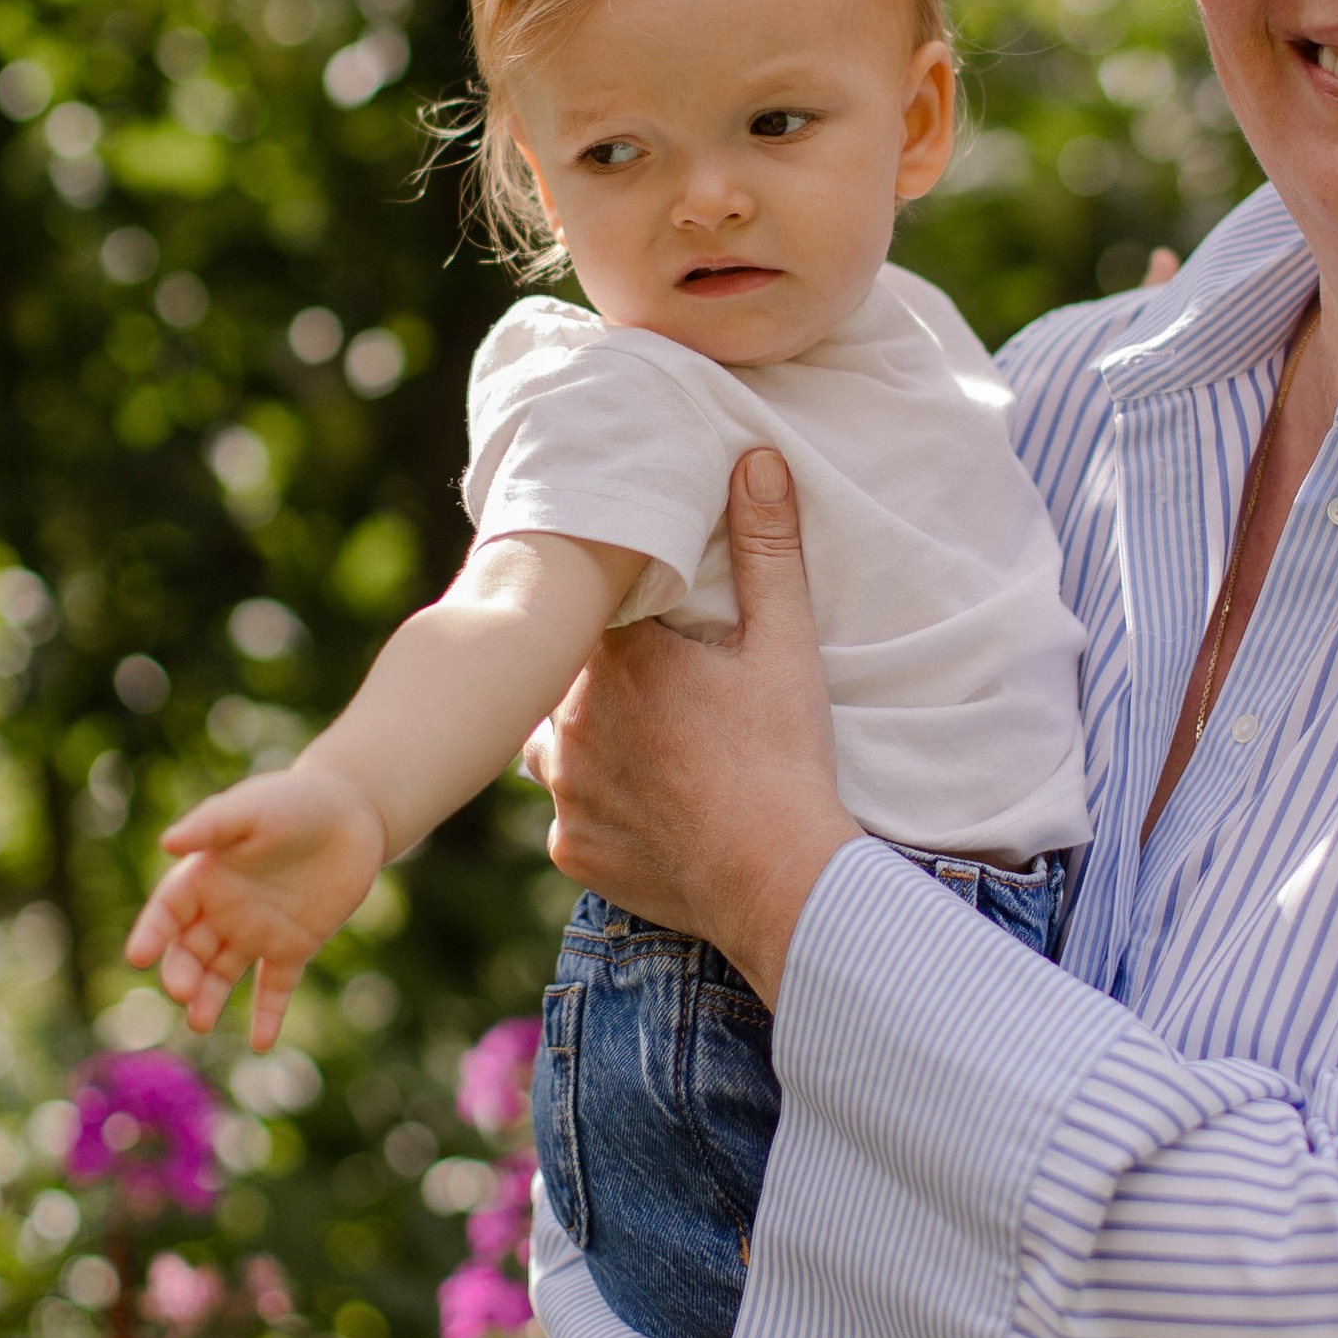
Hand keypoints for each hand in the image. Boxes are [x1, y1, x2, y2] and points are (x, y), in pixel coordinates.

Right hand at [124, 760, 383, 1049]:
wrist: (353, 813)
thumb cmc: (294, 802)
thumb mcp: (251, 809)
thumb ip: (211, 825)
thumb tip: (168, 843)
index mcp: (204, 876)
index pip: (167, 912)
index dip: (152, 934)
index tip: (138, 957)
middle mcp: (223, 910)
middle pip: (190, 950)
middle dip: (181, 972)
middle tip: (181, 992)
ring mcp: (256, 931)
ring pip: (223, 974)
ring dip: (209, 998)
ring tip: (200, 1022)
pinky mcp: (294, 947)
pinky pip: (274, 987)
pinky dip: (267, 1015)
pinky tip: (261, 1042)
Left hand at [529, 450, 857, 1000]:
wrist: (779, 880)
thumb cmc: (783, 756)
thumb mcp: (784, 643)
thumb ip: (766, 547)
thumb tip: (755, 458)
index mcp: (617, 654)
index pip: (589, 606)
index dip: (614, 605)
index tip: (644, 613)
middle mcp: (568, 715)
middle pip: (566, 671)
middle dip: (601, 670)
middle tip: (656, 684)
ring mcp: (562, 786)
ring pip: (552, 739)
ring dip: (585, 733)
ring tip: (641, 738)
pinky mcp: (569, 845)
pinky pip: (568, 809)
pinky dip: (597, 801)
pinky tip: (640, 801)